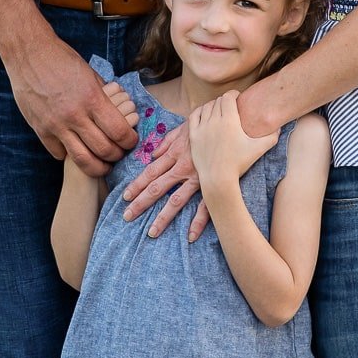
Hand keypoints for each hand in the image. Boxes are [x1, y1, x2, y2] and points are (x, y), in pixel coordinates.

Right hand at [3, 36, 137, 175]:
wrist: (28, 53)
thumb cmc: (62, 59)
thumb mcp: (90, 73)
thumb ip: (103, 94)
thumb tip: (119, 109)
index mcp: (91, 97)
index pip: (119, 131)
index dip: (129, 140)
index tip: (131, 141)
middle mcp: (75, 114)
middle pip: (104, 149)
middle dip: (117, 155)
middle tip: (119, 154)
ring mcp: (56, 125)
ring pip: (82, 159)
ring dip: (97, 166)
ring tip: (103, 164)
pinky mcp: (40, 129)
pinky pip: (59, 153)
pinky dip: (70, 156)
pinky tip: (77, 151)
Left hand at [122, 121, 209, 240]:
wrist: (232, 121)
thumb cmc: (208, 123)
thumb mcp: (184, 126)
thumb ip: (168, 141)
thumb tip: (154, 154)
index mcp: (175, 153)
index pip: (151, 171)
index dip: (137, 184)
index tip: (125, 196)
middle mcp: (182, 167)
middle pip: (157, 188)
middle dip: (141, 202)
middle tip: (127, 216)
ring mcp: (198, 178)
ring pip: (176, 200)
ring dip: (163, 217)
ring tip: (152, 232)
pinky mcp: (213, 184)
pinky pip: (205, 206)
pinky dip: (198, 222)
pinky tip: (190, 236)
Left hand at [191, 91, 278, 192]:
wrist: (218, 180)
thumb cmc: (239, 164)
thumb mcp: (258, 149)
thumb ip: (272, 137)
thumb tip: (280, 127)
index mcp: (229, 120)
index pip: (228, 97)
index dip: (234, 94)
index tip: (238, 97)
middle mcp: (214, 121)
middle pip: (218, 101)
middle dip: (225, 101)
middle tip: (231, 106)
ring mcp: (202, 127)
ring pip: (207, 107)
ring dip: (213, 105)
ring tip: (220, 110)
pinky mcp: (194, 135)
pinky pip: (195, 115)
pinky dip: (200, 111)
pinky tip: (205, 114)